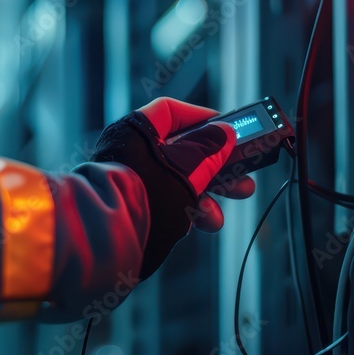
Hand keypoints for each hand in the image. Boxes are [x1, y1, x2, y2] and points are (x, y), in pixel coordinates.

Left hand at [91, 97, 256, 278]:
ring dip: (206, 197)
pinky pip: (168, 201)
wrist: (110, 242)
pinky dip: (186, 211)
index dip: (202, 119)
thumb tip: (225, 133)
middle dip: (216, 168)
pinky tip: (199, 224)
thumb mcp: (187, 169)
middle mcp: (132, 153)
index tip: (228, 131)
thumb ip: (209, 150)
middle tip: (243, 179)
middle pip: (182, 151)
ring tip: (217, 217)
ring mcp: (133, 181)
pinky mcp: (135, 206)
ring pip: (178, 181)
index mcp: (137, 132)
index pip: (171, 112)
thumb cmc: (146, 196)